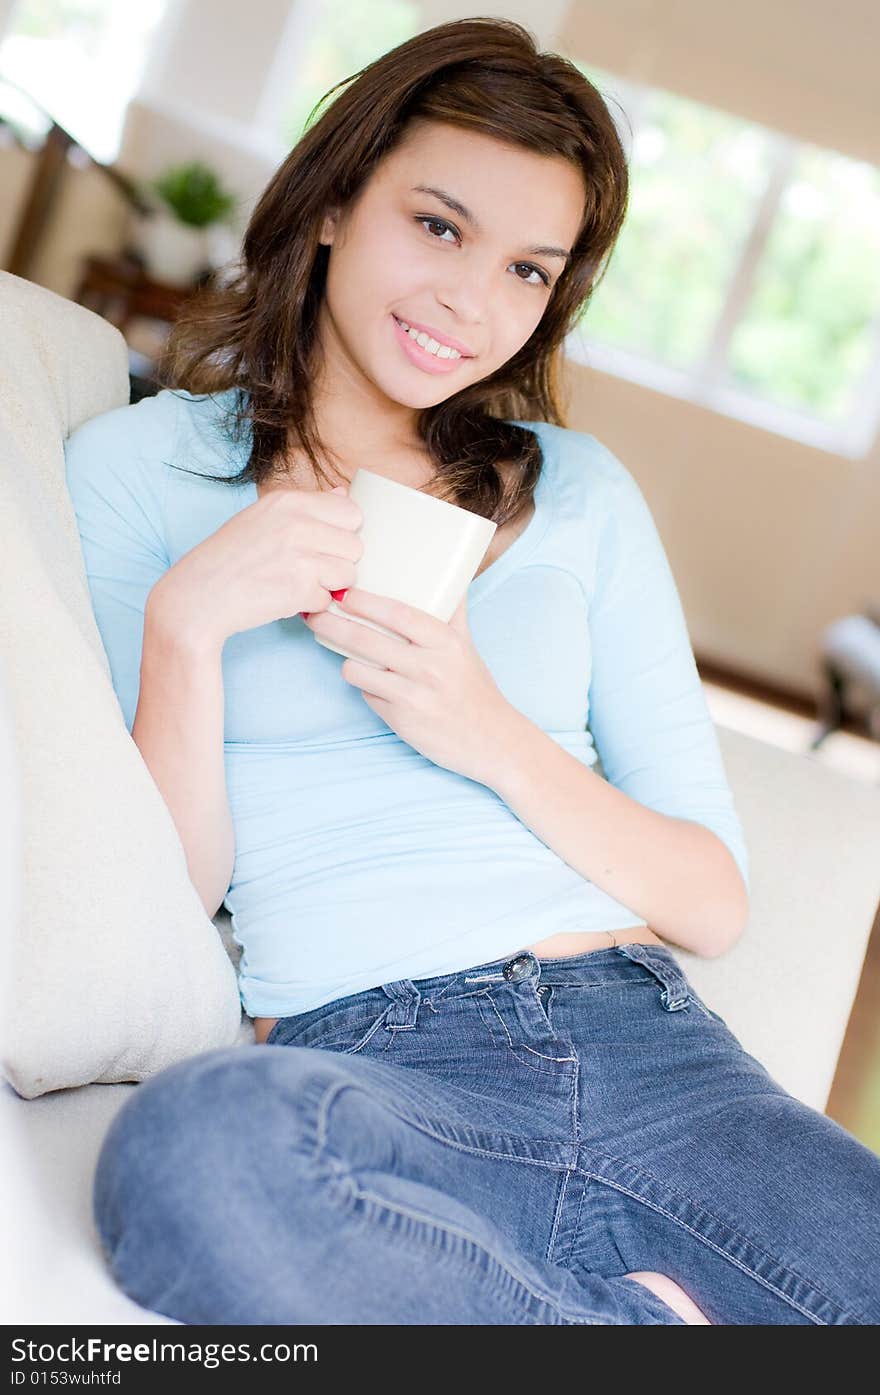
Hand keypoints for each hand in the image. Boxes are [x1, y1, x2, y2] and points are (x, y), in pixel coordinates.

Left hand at [303, 588, 519, 784]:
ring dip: (346, 661)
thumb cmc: (476, 689)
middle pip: (365, 639)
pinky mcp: (400, 720)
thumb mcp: (467, 646)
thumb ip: (452, 611)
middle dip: (333, 624)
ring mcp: (412, 696)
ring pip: (356, 669)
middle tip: (314, 614)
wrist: (492, 741)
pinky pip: (366, 695)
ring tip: (348, 654)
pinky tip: (375, 684)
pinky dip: (366, 688)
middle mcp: (428, 667)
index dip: (365, 601)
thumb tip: (449, 573)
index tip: (343, 591)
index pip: (397, 613)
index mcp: (445, 642)